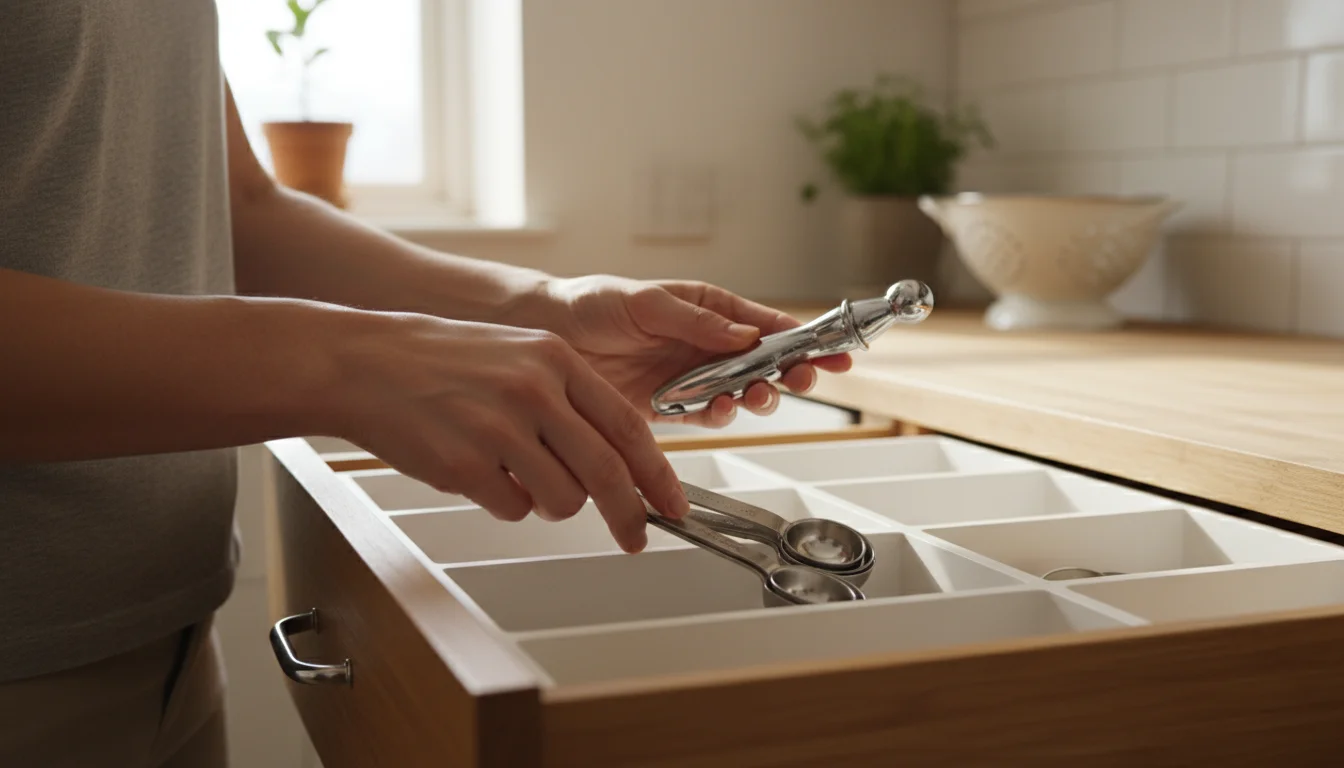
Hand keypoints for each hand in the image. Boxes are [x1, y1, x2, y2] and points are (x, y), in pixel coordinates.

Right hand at [326, 311, 688, 552]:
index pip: (627, 426)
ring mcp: (499, 428)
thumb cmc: (438, 361)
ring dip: (551, 505)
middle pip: (607, 472)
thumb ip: (566, 401)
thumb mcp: (517, 355)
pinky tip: (479, 473)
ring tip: (518, 477)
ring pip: (562, 500)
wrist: (363, 362)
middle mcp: (533, 391)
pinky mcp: (464, 464)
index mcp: (555, 360)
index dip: (656, 473)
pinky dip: (505, 504)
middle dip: (629, 515)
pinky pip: (512, 509)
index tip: (670, 502)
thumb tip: (611, 461)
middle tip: (635, 537)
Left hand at [529, 276, 852, 427]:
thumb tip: (743, 336)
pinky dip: (719, 416)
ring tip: (754, 395)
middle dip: (790, 373)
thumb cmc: (591, 304)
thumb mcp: (646, 303)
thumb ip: (696, 322)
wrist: (549, 336)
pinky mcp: (671, 407)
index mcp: (708, 310)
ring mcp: (691, 377)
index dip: (804, 339)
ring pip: (742, 393)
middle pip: (766, 364)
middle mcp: (706, 344)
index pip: (767, 325)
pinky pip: (707, 416)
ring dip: (756, 397)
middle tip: (802, 380)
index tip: (832, 352)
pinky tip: (719, 409)